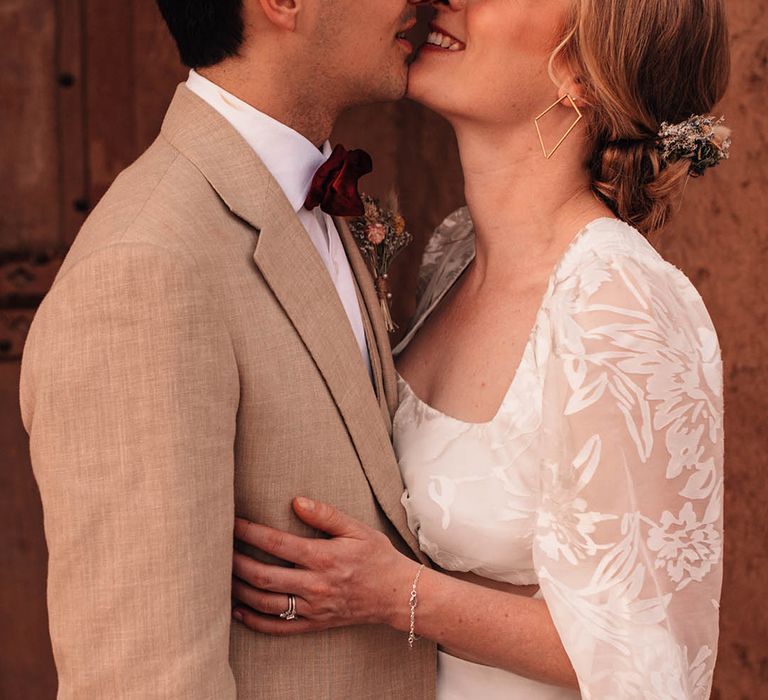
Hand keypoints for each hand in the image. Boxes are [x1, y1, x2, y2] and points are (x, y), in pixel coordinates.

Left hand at [231, 497, 416, 635]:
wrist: (397, 594)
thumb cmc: (376, 557)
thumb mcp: (357, 529)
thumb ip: (326, 515)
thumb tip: (296, 501)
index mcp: (323, 557)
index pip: (276, 543)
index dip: (250, 532)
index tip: (233, 523)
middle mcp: (314, 585)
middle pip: (263, 575)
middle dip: (237, 562)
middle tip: (219, 550)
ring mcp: (313, 607)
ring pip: (266, 603)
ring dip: (239, 590)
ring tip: (222, 577)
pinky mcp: (314, 623)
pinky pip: (278, 627)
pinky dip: (254, 621)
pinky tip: (238, 610)